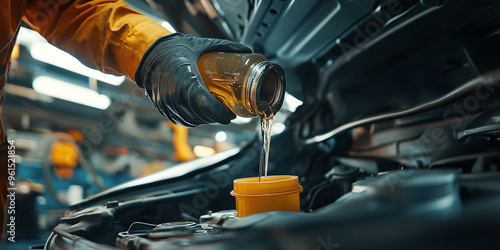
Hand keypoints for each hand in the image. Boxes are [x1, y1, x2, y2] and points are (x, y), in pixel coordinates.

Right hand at [135, 33, 251, 126]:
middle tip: (228, 112)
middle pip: (202, 115)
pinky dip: (194, 120)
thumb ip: (224, 47)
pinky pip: (182, 120)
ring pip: (193, 120)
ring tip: (216, 113)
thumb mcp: (200, 45)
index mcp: (184, 80)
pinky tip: (202, 114)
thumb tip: (246, 50)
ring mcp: (167, 104)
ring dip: (206, 120)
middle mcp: (173, 95)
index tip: (231, 113)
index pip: (205, 105)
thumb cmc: (173, 48)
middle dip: (217, 117)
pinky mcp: (163, 108)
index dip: (220, 113)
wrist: (148, 53)